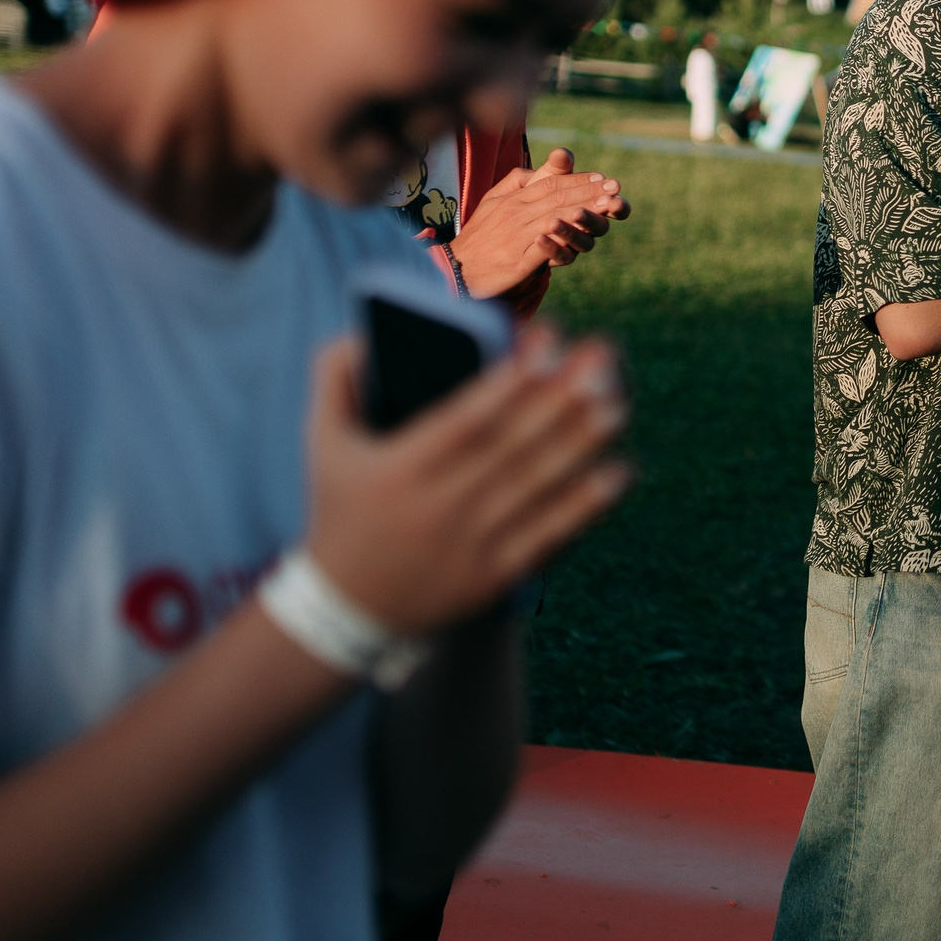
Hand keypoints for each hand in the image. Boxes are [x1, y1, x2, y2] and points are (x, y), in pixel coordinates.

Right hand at [301, 326, 630, 635]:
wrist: (347, 608)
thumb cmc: (342, 506)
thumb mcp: (323, 443)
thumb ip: (336, 379)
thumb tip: (367, 331)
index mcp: (398, 469)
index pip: (463, 420)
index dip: (509, 381)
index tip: (550, 338)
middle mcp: (436, 507)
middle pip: (511, 446)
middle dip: (561, 398)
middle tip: (604, 355)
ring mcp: (468, 545)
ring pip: (535, 487)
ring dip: (580, 443)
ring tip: (617, 402)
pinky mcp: (493, 576)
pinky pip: (547, 535)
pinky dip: (584, 505)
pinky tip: (618, 471)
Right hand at [449, 149, 630, 295]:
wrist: (457, 269)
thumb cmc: (480, 235)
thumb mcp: (493, 202)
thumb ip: (516, 182)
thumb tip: (537, 169)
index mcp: (512, 199)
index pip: (551, 184)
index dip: (579, 180)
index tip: (603, 178)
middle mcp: (515, 214)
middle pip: (558, 198)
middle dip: (589, 192)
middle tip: (615, 187)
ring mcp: (517, 237)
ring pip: (555, 219)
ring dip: (583, 211)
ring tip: (607, 205)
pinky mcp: (518, 262)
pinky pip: (544, 247)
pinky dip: (562, 238)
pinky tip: (581, 233)